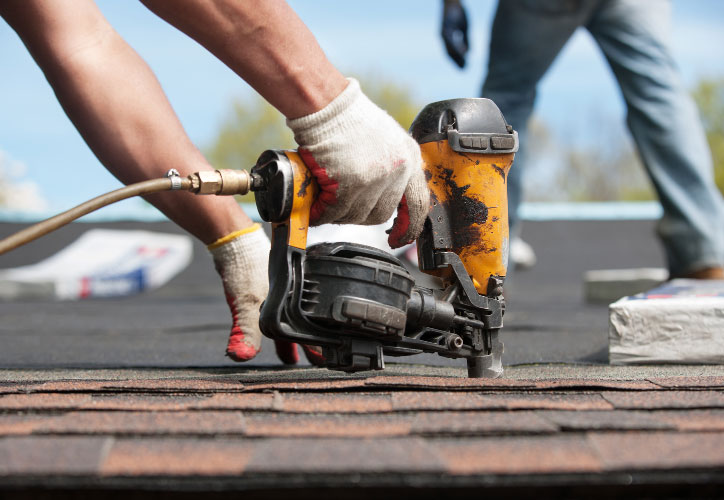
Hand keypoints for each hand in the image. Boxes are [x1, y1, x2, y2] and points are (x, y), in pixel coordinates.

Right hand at [287, 78, 428, 247]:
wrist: (328, 104)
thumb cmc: (349, 118)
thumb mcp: (386, 140)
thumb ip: (391, 167)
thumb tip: (383, 195)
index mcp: (410, 159)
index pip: (418, 204)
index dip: (409, 226)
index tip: (399, 238)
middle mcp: (398, 170)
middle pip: (381, 213)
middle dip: (359, 214)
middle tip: (342, 206)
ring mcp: (375, 178)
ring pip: (357, 215)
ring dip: (339, 213)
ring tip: (325, 201)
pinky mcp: (352, 183)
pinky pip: (336, 211)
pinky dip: (322, 213)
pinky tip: (315, 206)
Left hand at [441, 0, 468, 67]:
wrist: (453, 0)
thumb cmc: (459, 13)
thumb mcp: (465, 28)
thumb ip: (465, 40)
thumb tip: (468, 53)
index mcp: (447, 38)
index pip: (451, 52)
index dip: (457, 61)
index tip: (464, 68)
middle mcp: (443, 36)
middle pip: (449, 53)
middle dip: (456, 62)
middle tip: (464, 70)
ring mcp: (443, 32)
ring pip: (449, 48)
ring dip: (457, 57)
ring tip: (464, 64)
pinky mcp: (445, 27)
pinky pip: (451, 40)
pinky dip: (456, 46)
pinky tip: (463, 51)